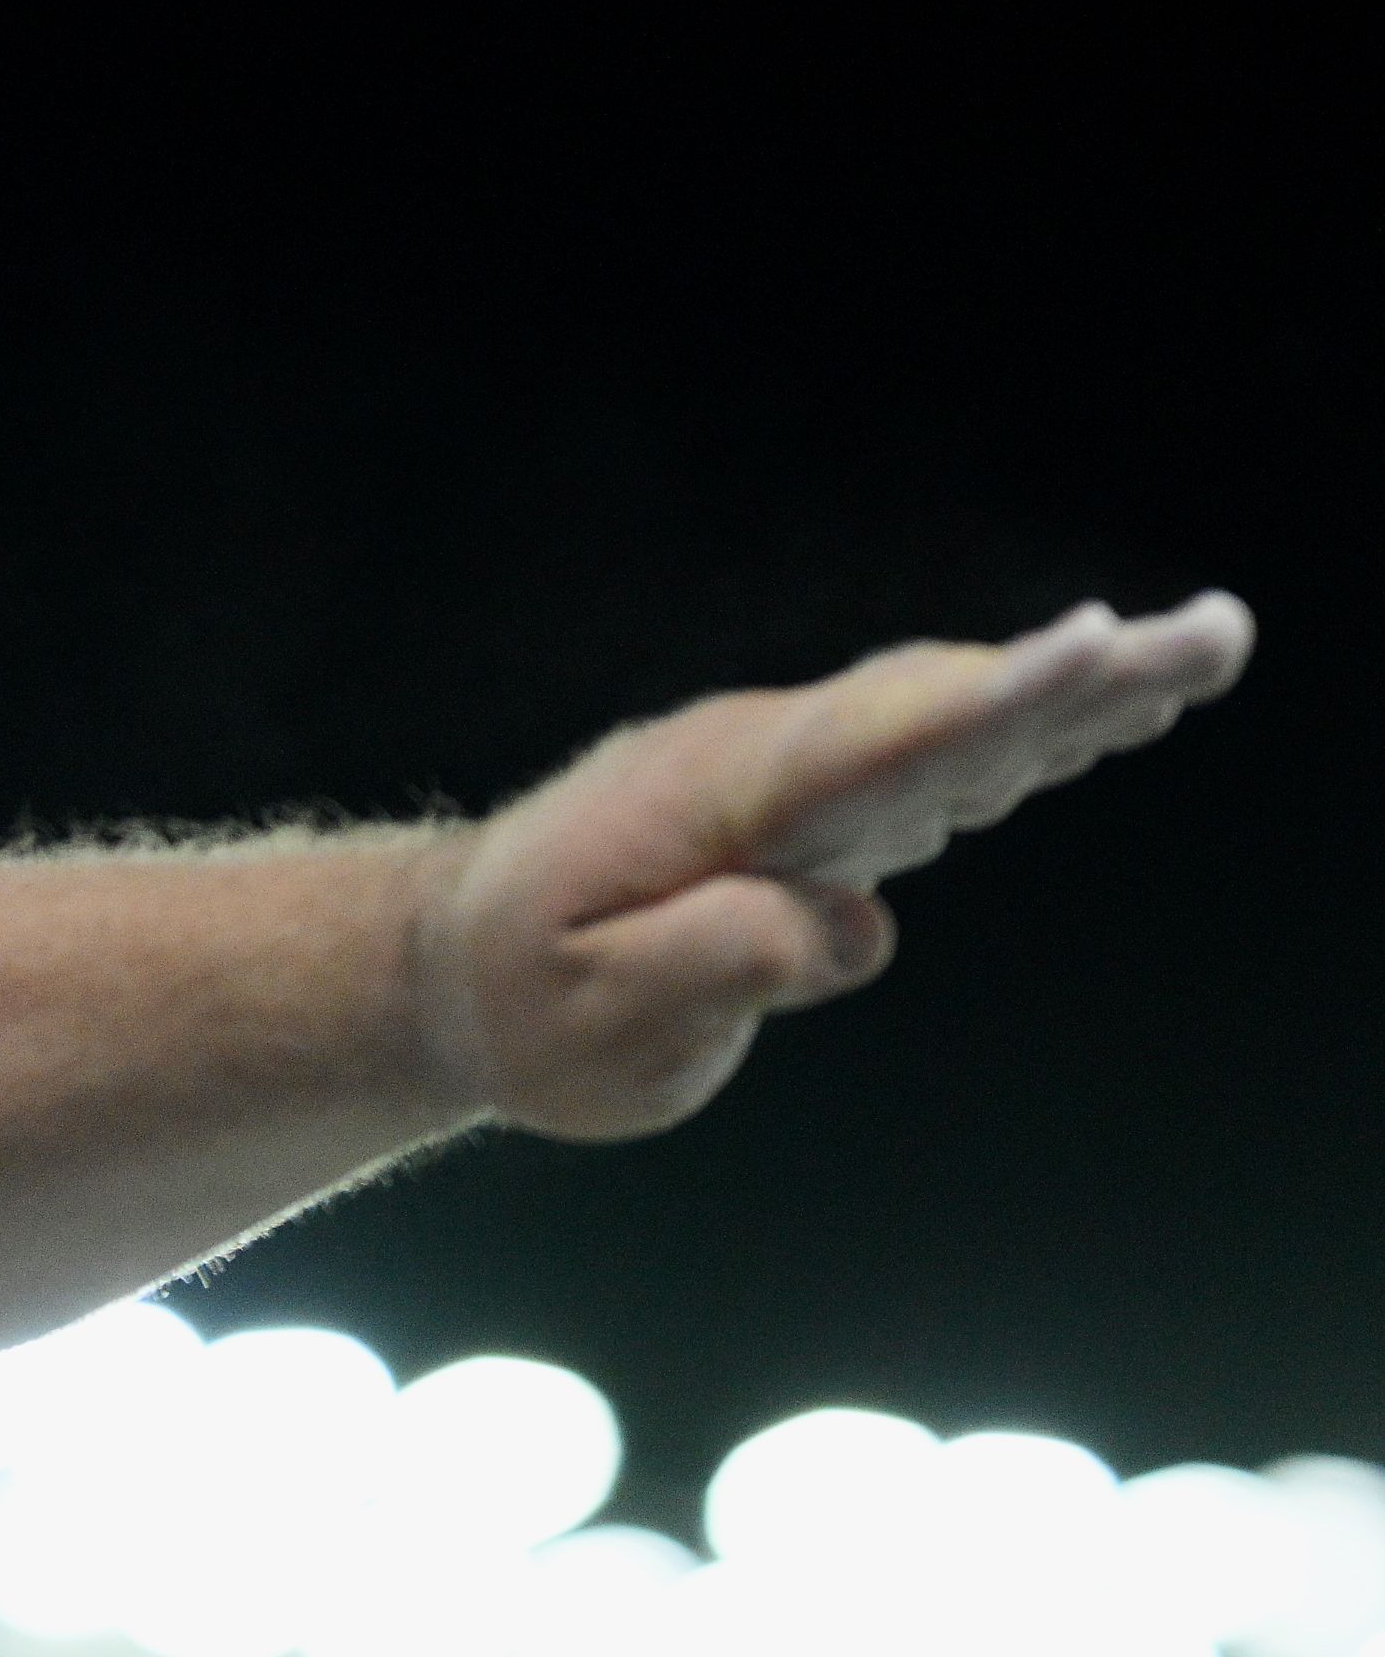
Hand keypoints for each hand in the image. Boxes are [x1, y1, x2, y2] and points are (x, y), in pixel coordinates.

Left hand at [422, 593, 1253, 1140]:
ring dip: (1076, 689)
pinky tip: (1111, 712)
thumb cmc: (519, 1002)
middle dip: (1079, 678)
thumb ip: (713, 967)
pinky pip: (926, 752)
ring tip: (1201, 652)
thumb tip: (847, 928)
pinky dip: (1019, 726)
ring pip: (947, 720)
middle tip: (1211, 637)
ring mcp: (787, 769)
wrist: (443, 965)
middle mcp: (763, 760)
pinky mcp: (805, 801)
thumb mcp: (591, 1019)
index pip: (872, 748)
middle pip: (940, 711)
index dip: (984, 707)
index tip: (1082, 649)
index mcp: (714, 802)